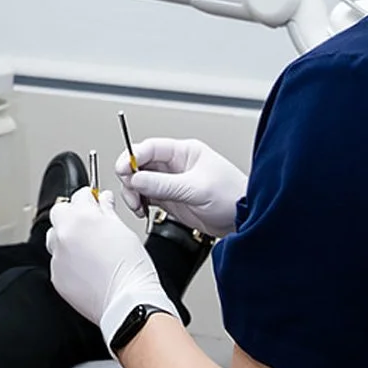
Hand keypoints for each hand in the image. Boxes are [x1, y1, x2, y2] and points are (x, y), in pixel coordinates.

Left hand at [46, 187, 175, 340]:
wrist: (127, 302)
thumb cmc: (132, 269)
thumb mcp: (124, 231)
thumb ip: (108, 211)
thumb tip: (103, 200)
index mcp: (83, 218)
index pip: (79, 195)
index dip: (90, 198)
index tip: (94, 203)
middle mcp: (65, 234)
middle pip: (60, 213)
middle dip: (72, 215)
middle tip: (89, 225)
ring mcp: (58, 256)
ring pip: (55, 237)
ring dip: (67, 237)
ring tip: (87, 249)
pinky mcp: (56, 276)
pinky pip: (57, 261)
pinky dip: (68, 261)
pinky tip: (85, 268)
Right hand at [115, 136, 247, 237]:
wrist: (245, 219)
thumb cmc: (233, 196)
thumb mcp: (196, 188)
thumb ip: (164, 184)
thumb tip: (136, 179)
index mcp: (184, 152)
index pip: (150, 148)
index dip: (132, 157)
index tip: (123, 169)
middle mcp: (175, 165)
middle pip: (140, 165)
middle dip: (130, 178)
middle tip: (132, 193)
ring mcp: (171, 183)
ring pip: (140, 182)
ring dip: (133, 193)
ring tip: (138, 205)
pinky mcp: (170, 200)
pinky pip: (146, 197)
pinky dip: (139, 203)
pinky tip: (143, 210)